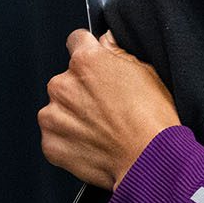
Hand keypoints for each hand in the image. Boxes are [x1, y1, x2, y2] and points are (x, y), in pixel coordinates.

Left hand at [38, 29, 180, 189]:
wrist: (150, 161)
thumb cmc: (153, 120)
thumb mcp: (147, 73)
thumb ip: (118, 52)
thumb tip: (106, 41)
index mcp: (86, 62)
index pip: (77, 41)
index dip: (90, 52)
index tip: (97, 66)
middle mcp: (63, 85)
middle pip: (67, 79)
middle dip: (83, 90)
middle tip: (109, 106)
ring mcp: (53, 116)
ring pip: (59, 108)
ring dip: (75, 115)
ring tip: (103, 128)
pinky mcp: (50, 143)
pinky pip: (56, 136)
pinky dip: (71, 139)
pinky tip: (95, 143)